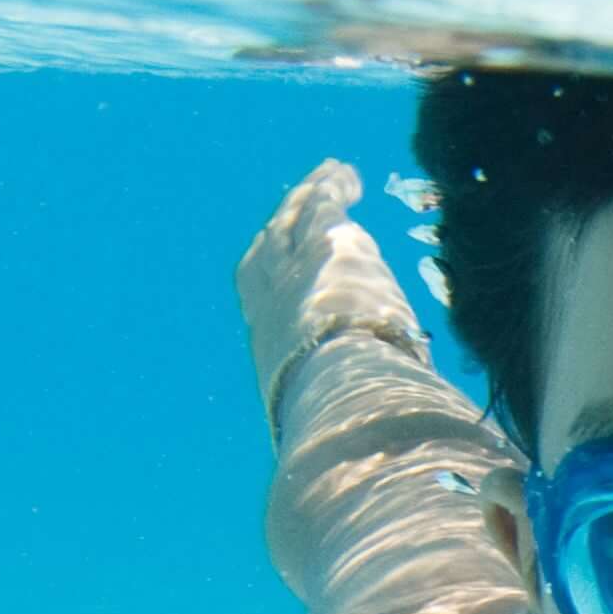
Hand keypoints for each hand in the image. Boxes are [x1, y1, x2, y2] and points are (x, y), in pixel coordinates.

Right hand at [237, 158, 428, 421]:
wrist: (338, 388)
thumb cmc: (338, 413)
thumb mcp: (323, 408)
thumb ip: (335, 402)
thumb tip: (353, 440)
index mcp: (269, 338)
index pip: (259, 291)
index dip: (267, 269)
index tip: (275, 254)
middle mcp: (271, 296)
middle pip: (272, 244)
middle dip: (284, 222)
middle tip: (299, 202)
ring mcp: (295, 267)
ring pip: (296, 218)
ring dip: (311, 195)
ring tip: (330, 174)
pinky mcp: (326, 244)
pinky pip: (325, 204)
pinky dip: (333, 186)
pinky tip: (346, 173)